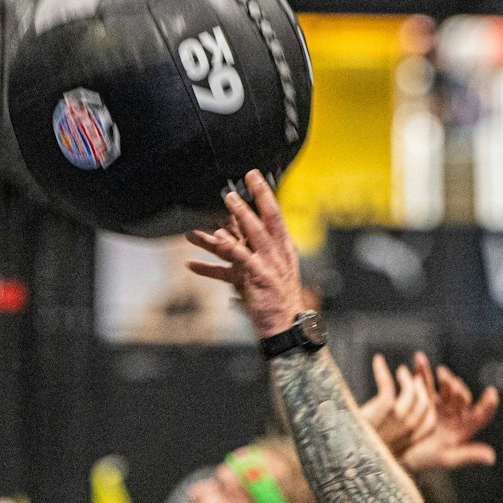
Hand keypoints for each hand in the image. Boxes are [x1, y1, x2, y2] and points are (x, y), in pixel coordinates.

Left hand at [185, 170, 304, 339]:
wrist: (286, 326)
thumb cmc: (275, 299)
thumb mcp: (270, 271)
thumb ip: (252, 251)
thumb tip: (229, 233)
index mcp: (283, 248)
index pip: (275, 215)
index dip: (264, 194)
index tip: (253, 176)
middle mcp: (278, 253)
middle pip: (264, 221)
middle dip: (248, 203)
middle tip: (231, 190)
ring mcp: (269, 265)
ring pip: (253, 235)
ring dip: (237, 218)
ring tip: (222, 204)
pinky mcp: (258, 279)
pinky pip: (240, 260)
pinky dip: (228, 248)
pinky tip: (216, 237)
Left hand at [360, 354, 436, 457]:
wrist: (343, 455)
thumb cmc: (361, 450)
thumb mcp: (383, 448)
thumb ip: (395, 438)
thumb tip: (398, 423)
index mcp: (410, 442)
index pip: (431, 420)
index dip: (428, 403)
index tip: (421, 392)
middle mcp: (408, 430)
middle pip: (424, 402)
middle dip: (420, 386)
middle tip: (412, 376)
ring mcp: (398, 419)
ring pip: (411, 391)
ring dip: (405, 377)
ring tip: (400, 371)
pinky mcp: (384, 408)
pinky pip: (388, 383)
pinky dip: (382, 370)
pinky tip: (377, 361)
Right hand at [397, 353, 499, 471]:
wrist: (398, 456)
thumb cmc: (425, 461)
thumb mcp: (447, 459)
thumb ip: (468, 454)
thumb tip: (492, 457)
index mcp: (464, 428)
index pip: (481, 414)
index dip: (488, 405)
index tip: (492, 393)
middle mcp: (455, 414)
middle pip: (461, 398)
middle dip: (458, 390)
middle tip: (452, 385)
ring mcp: (439, 405)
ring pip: (445, 388)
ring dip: (444, 379)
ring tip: (440, 372)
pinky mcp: (423, 399)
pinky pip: (424, 382)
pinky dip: (422, 371)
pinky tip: (418, 358)